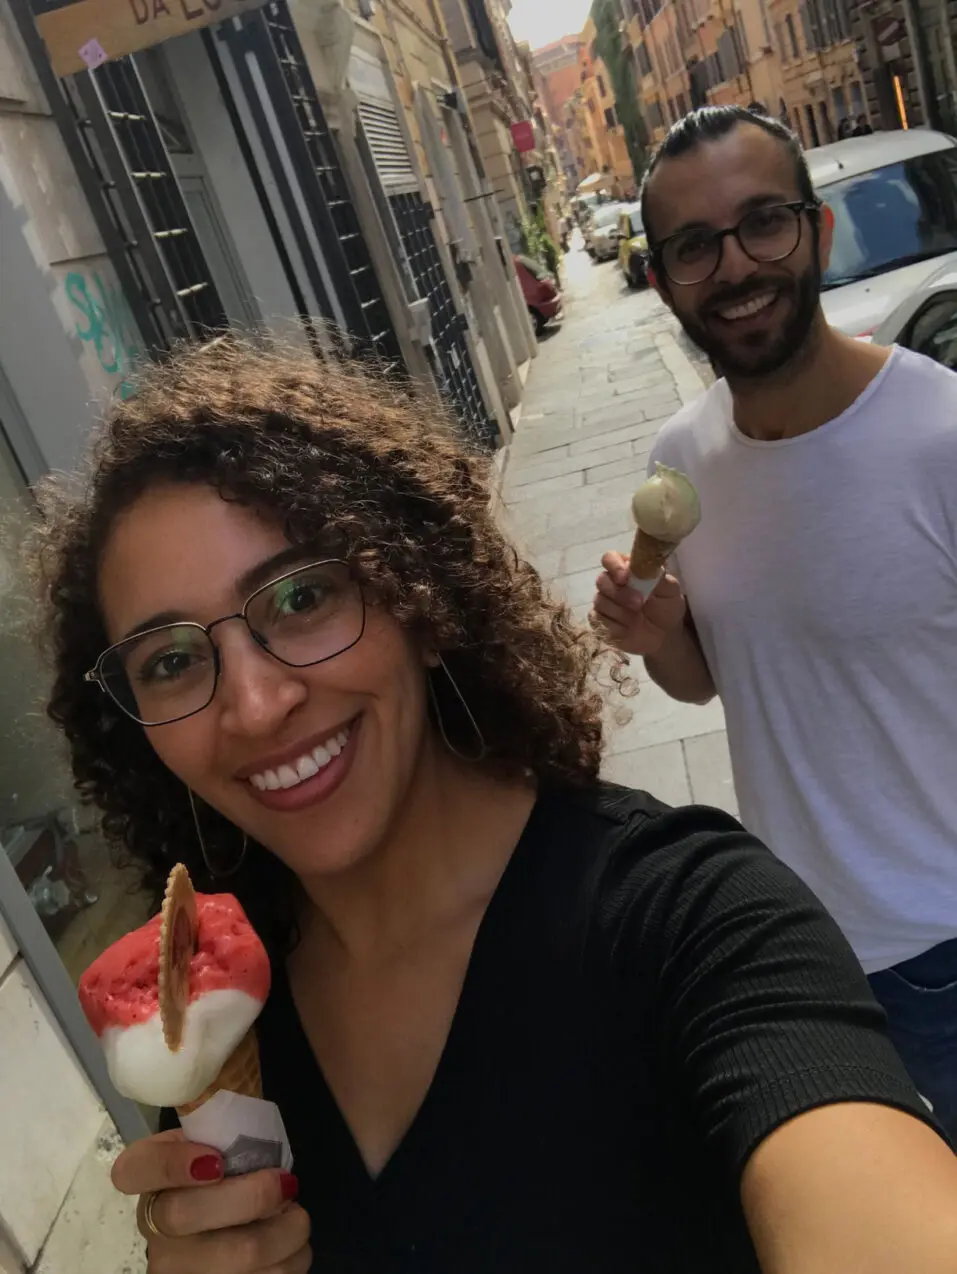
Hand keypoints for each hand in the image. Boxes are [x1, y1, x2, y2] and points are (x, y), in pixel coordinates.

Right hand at [112, 1130, 310, 1272]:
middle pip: (187, 1214)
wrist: (225, 1241)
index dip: (171, 1164)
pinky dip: (293, 1260)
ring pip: (241, 1253)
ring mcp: (178, 1271)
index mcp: (152, 1186)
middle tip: (286, 1183)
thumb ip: (222, 1139)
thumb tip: (252, 1138)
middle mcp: (155, 1233)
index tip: (216, 1161)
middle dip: (255, 1195)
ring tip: (296, 1219)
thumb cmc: (229, 1187)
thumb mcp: (216, 1153)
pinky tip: (291, 1249)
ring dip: (288, 1231)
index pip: (132, 1170)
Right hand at [591, 551, 686, 656]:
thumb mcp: (671, 591)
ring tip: (636, 618)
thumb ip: (660, 577)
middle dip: (620, 593)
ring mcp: (604, 602)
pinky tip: (627, 629)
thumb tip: (649, 567)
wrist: (664, 637)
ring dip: (620, 611)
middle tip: (638, 603)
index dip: (614, 566)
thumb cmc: (666, 608)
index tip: (625, 578)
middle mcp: (612, 583)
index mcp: (627, 569)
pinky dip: (615, 626)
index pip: (610, 558)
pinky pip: (598, 620)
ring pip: (600, 601)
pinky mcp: (600, 621)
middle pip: (601, 580)